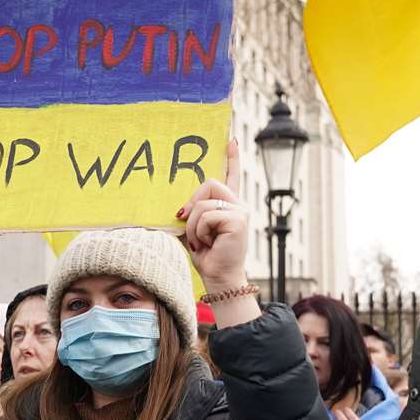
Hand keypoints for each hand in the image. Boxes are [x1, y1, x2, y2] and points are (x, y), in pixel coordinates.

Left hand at [179, 139, 249, 293]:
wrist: (219, 279)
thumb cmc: (207, 257)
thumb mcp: (194, 230)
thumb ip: (191, 213)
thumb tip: (179, 207)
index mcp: (229, 206)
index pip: (232, 177)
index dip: (233, 158)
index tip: (231, 140)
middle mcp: (238, 206)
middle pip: (209, 183)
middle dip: (192, 204)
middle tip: (190, 225)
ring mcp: (240, 212)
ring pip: (203, 202)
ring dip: (193, 224)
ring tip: (200, 241)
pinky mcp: (238, 220)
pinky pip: (207, 215)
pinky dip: (199, 231)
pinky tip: (207, 244)